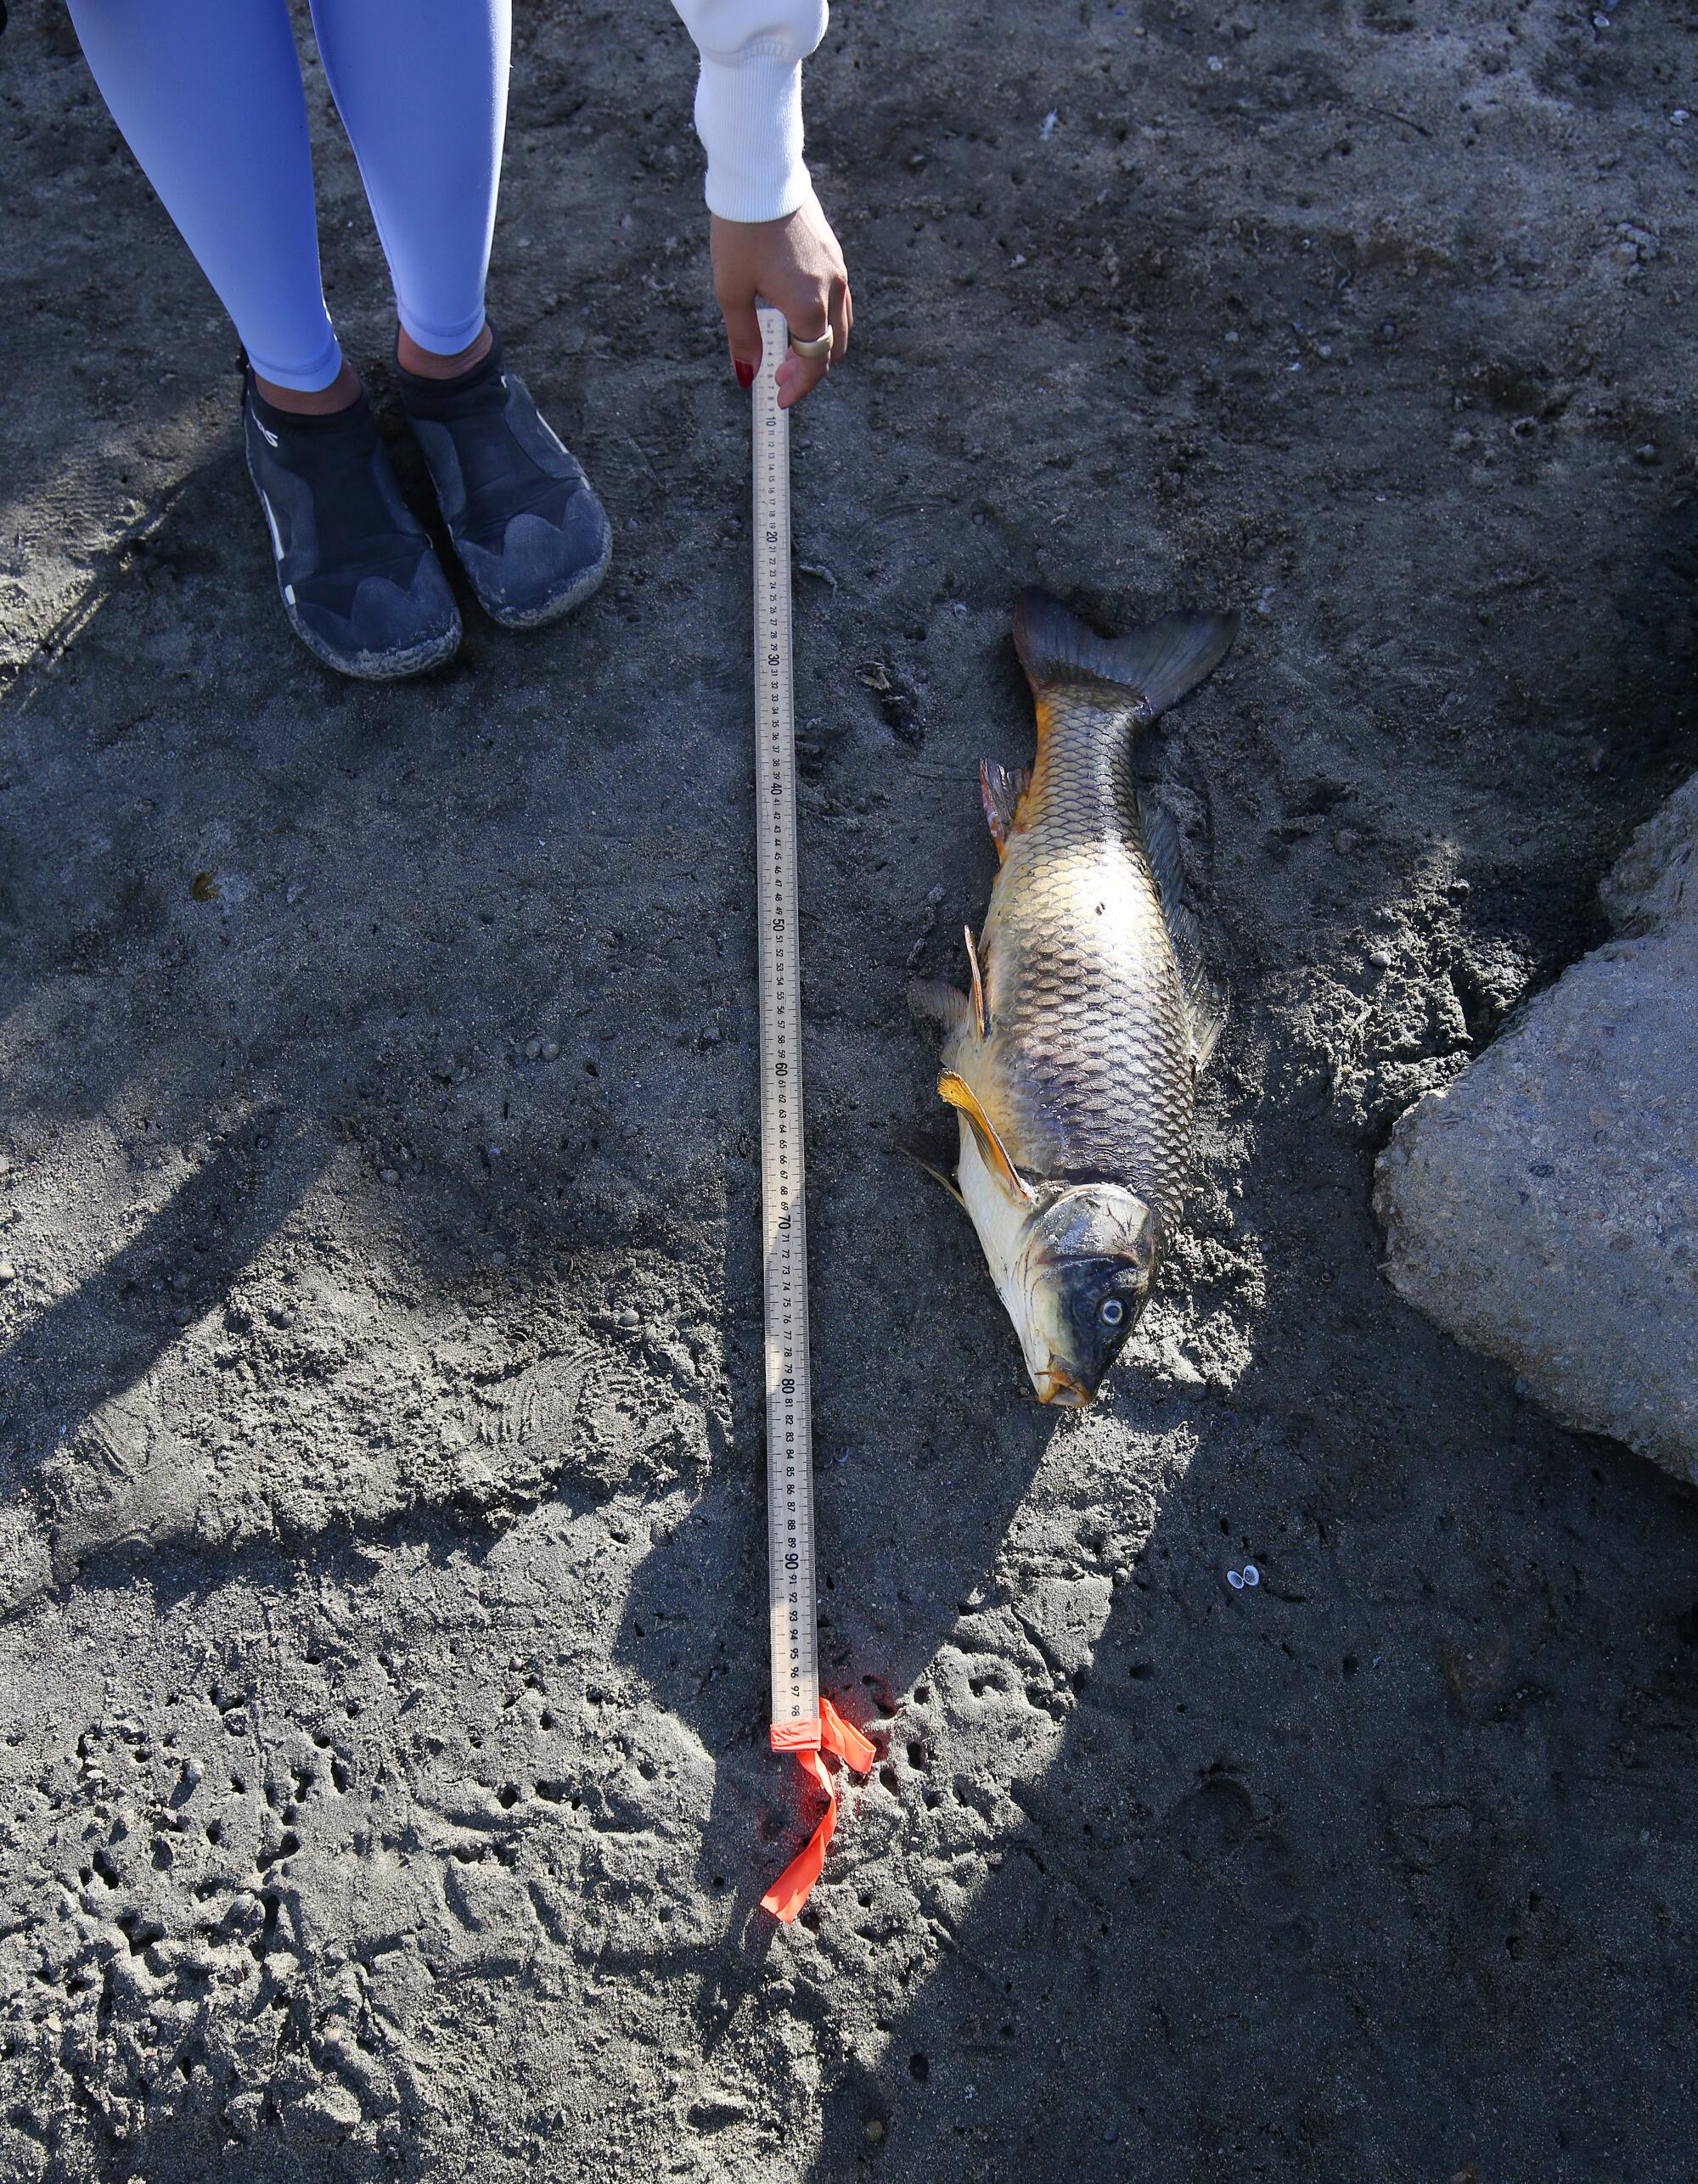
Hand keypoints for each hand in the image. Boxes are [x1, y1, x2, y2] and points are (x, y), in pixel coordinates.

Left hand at [711, 196, 851, 409]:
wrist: (759, 174)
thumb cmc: (742, 232)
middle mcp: (832, 290)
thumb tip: (748, 375)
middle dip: (810, 368)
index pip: (814, 362)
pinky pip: (840, 298)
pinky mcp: (833, 252)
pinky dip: (825, 318)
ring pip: (842, 324)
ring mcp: (837, 269)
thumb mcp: (732, 291)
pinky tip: (798, 312)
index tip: (780, 399)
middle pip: (834, 348)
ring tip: (790, 347)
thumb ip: (743, 338)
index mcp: (809, 306)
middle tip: (780, 374)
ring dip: (821, 344)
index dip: (799, 387)